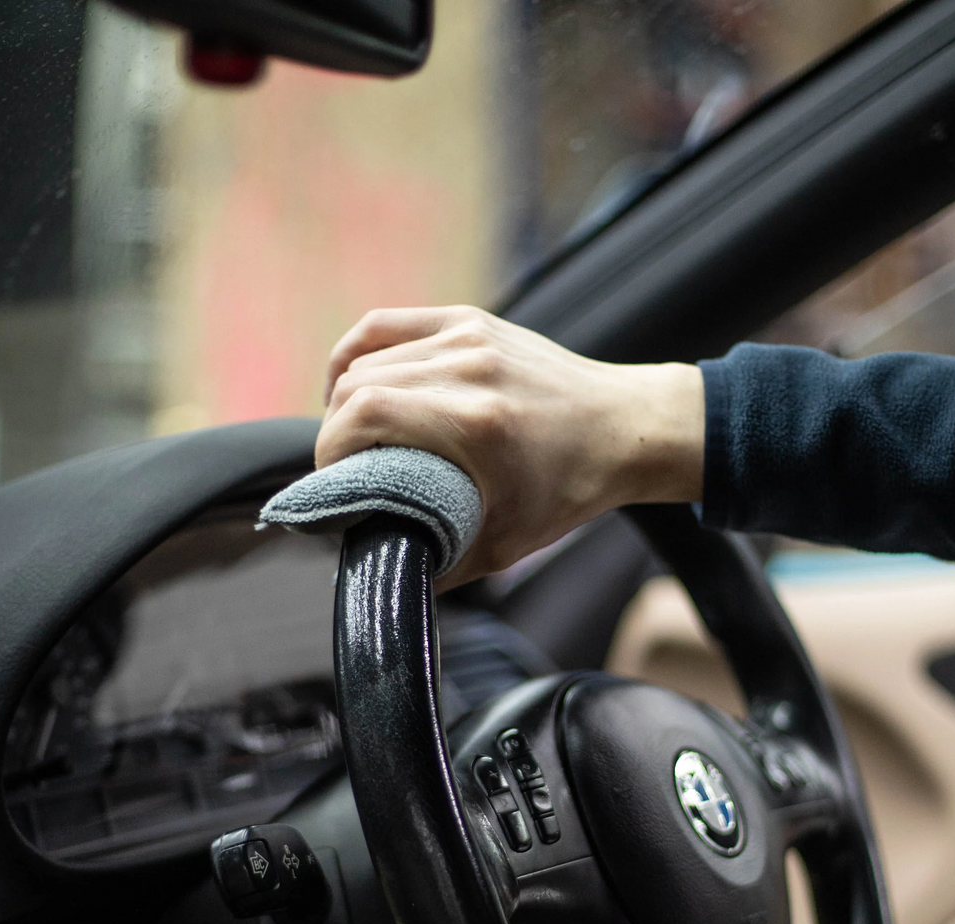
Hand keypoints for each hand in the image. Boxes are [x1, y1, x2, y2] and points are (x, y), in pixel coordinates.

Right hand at [317, 307, 703, 587]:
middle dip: (334, 432)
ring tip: (349, 436)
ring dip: (342, 398)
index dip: (329, 452)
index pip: (362, 415)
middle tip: (343, 471)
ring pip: (366, 356)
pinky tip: (347, 382)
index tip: (332, 484)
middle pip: (356, 386)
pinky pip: (387, 325)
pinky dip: (357, 354)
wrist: (625, 427)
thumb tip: (380, 573)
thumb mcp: (504, 543)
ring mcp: (468, 336)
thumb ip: (438, 564)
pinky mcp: (470, 320)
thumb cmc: (568, 489)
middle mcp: (467, 368)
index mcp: (474, 422)